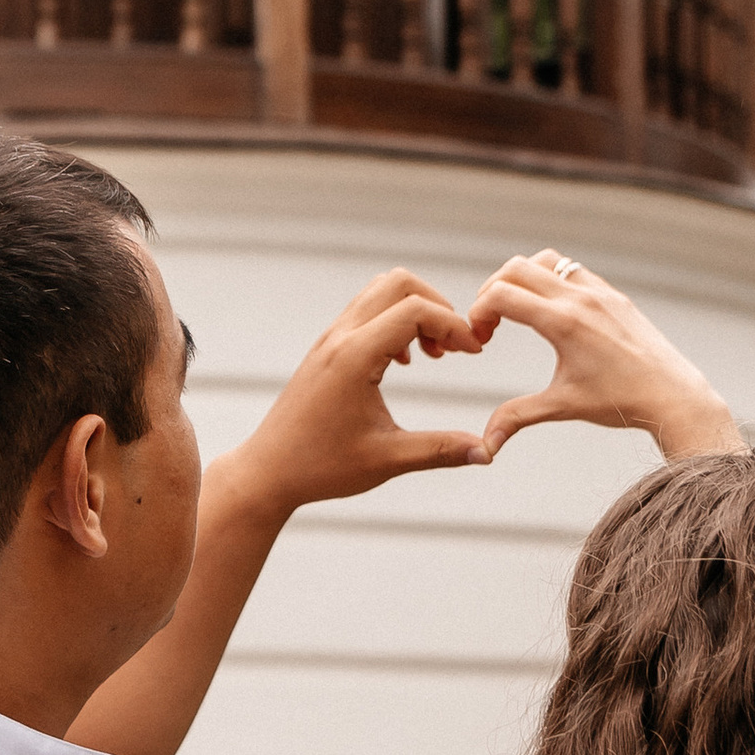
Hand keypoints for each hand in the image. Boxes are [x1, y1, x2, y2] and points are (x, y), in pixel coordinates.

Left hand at [226, 269, 492, 519]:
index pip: (416, 309)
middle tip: (454, 348)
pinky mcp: (326, 348)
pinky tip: (406, 361)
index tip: (475, 353)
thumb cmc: (321, 467)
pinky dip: (395, 321)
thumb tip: (487, 452)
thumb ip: (440, 450)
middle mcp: (340, 337)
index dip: (455, 325)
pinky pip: (367, 311)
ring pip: (380, 291)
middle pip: (399, 282)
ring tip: (434, 354)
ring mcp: (330, 339)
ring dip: (415, 310)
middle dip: (438, 306)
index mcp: (355, 356)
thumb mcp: (387, 460)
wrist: (268, 471)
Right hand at [468, 254, 742, 461]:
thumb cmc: (620, 401)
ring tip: (518, 312)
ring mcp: (599, 292)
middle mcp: (580, 298)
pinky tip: (551, 312)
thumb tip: (486, 446)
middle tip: (491, 324)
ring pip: (544, 260)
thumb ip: (517, 417)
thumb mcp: (562, 406)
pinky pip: (572, 269)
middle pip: (515, 268)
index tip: (480, 339)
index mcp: (563, 322)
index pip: (501, 295)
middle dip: (491, 291)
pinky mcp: (613, 295)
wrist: (673, 395)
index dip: (478, 312)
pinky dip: (550, 280)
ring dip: (521, 279)